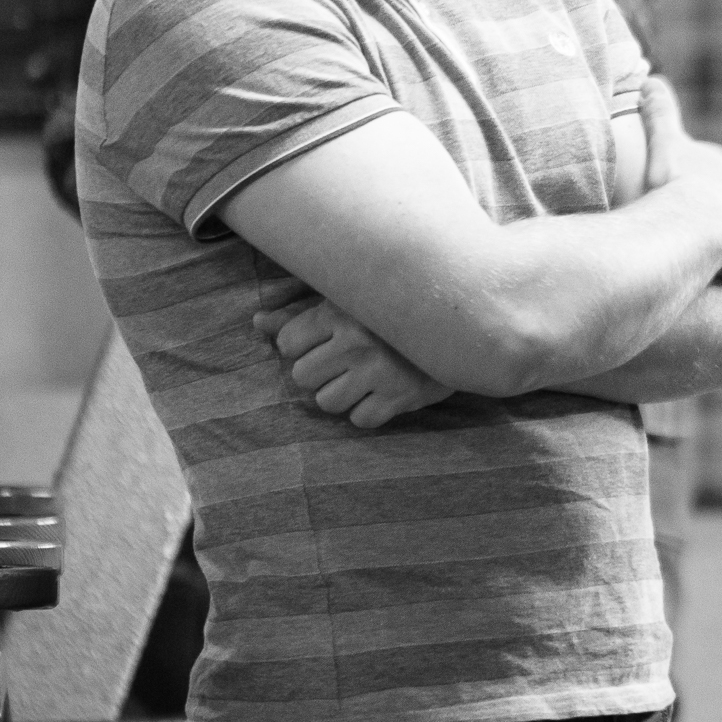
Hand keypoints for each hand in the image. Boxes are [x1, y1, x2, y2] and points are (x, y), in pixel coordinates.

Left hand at [254, 290, 455, 428]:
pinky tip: (383, 392)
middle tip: (345, 362)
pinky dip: (369, 411)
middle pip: (302, 378)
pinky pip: (361, 420)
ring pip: (327, 403)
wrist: (464, 324)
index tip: (324, 341)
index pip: (287, 343)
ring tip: (363, 378)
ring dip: (341, 395)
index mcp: (339, 310)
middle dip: (319, 373)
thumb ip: (298, 314)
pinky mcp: (401, 397)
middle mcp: (355, 341)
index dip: (302, 346)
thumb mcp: (347, 301)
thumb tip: (257, 323)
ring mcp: (379, 372)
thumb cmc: (392, 312)